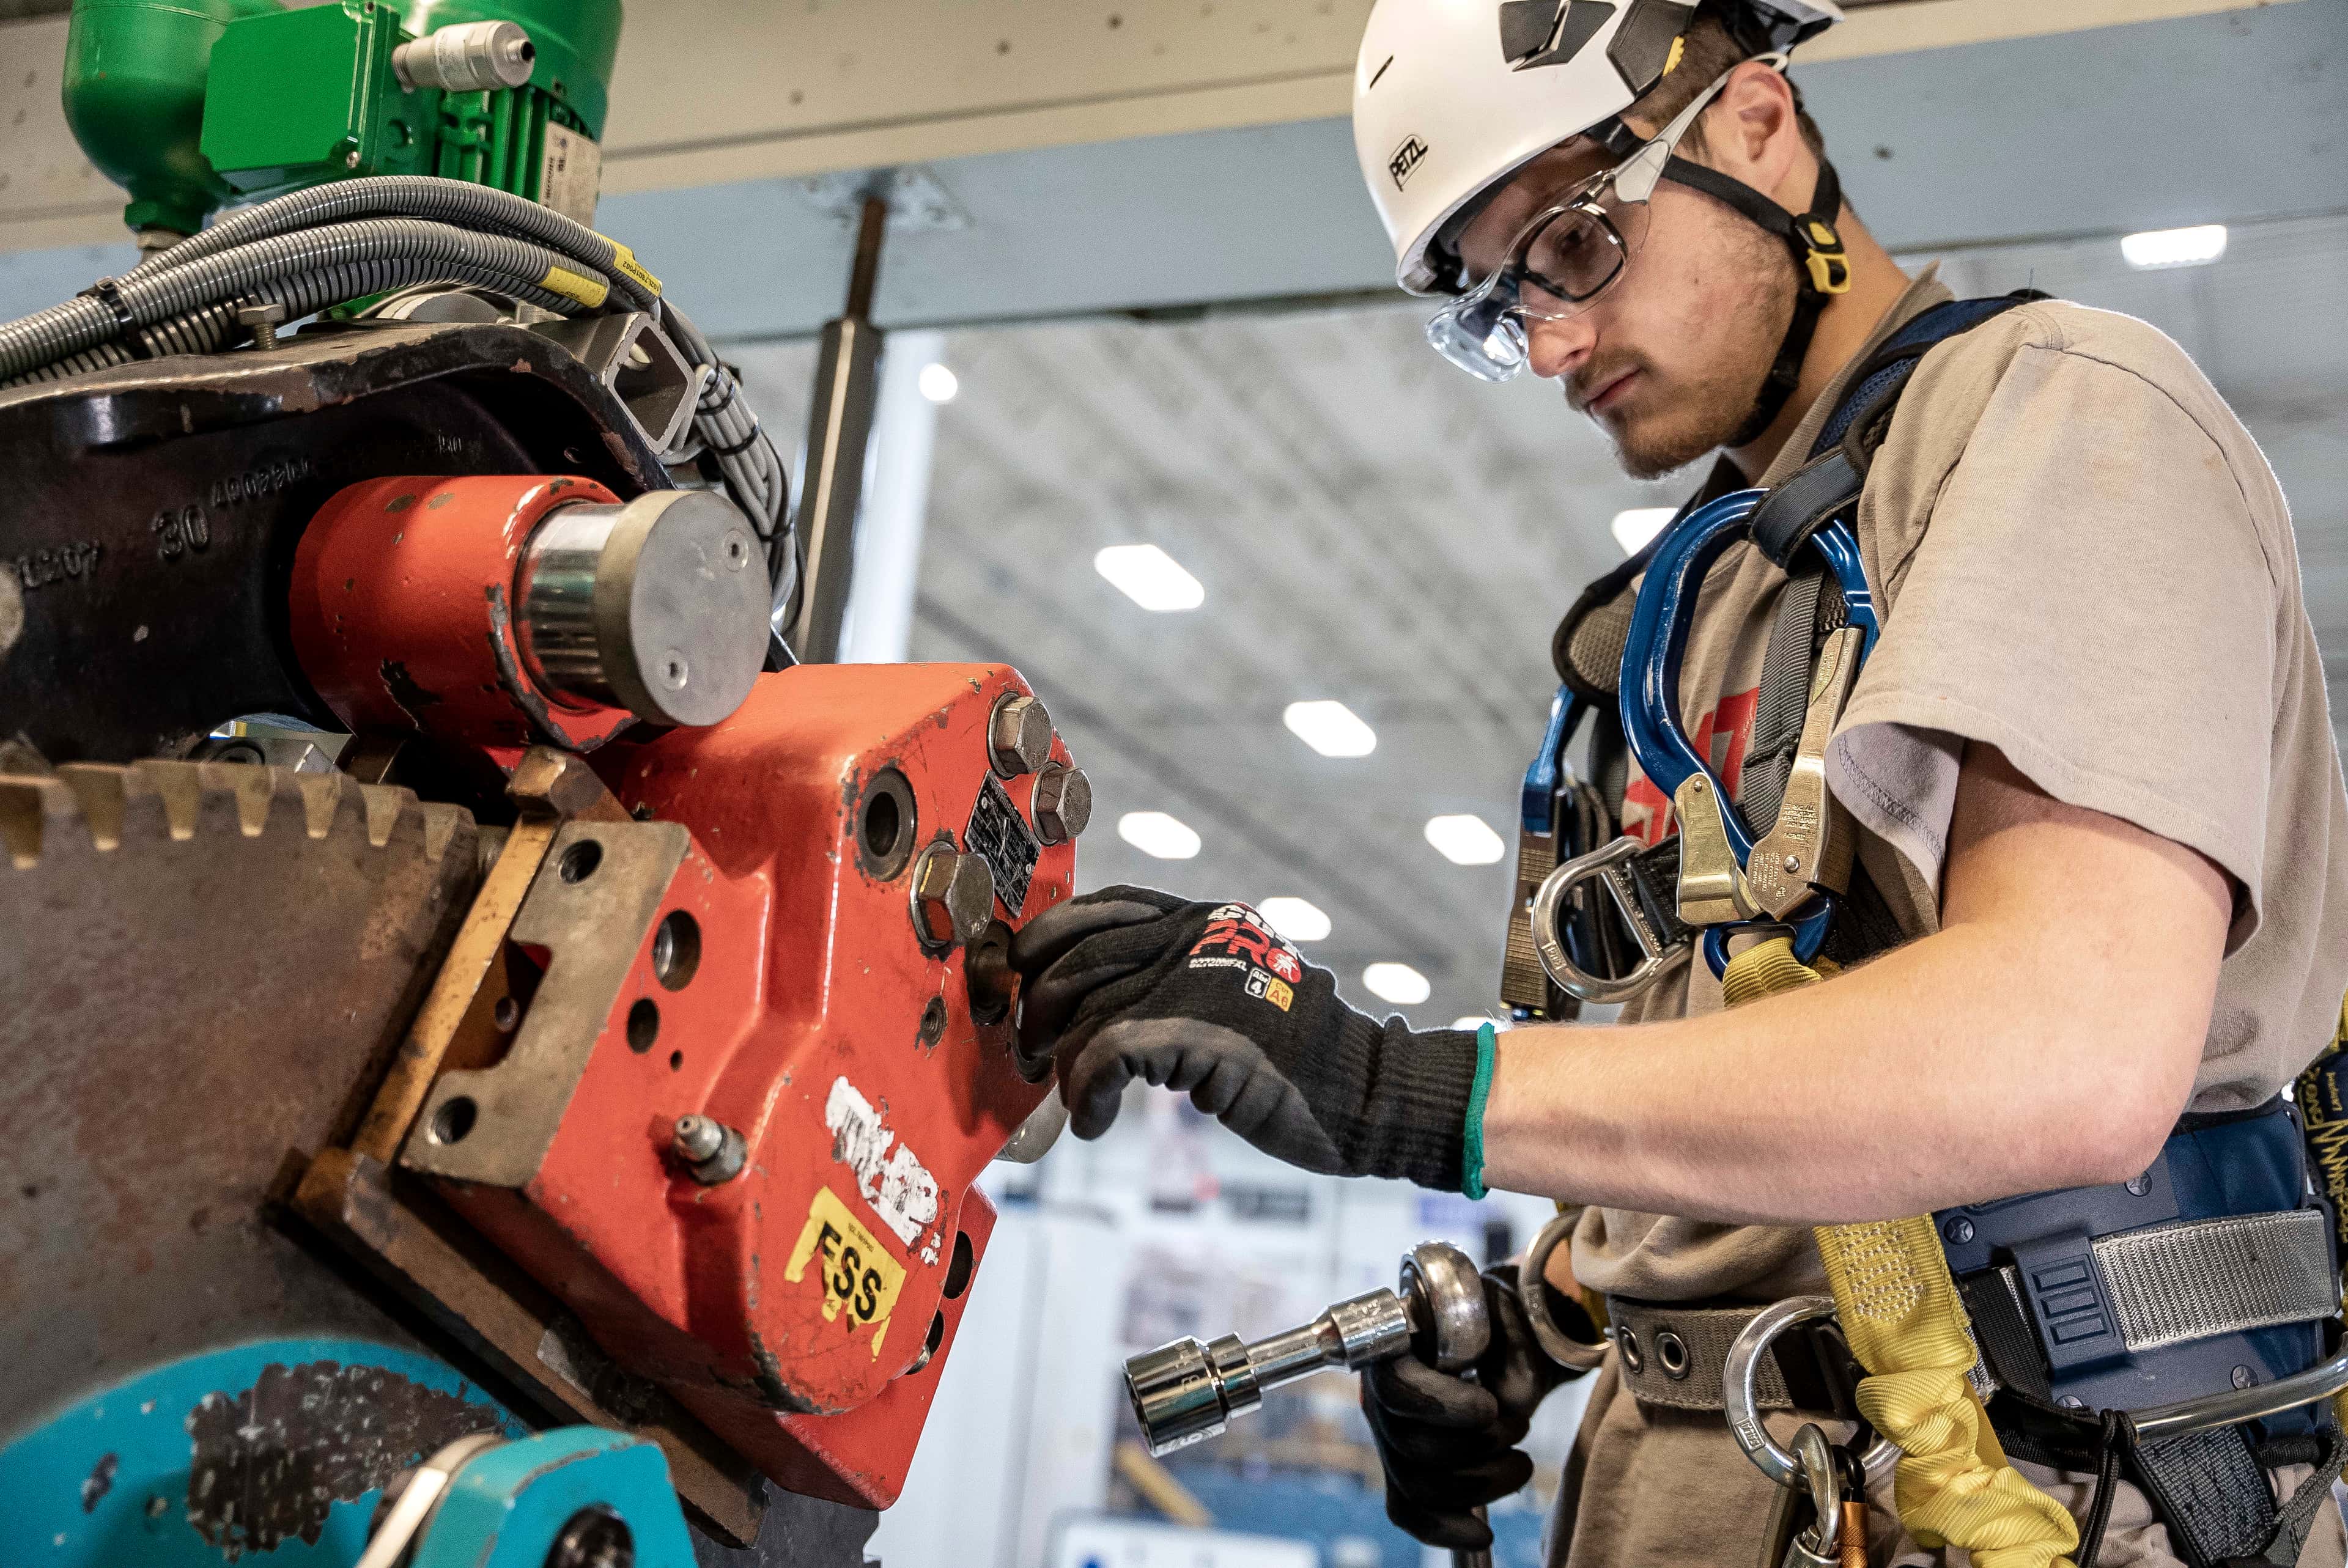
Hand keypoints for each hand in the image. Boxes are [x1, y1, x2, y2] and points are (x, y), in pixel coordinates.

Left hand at [1008, 887, 1480, 1188]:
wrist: (1362, 1092)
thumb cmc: (1296, 1057)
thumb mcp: (1232, 989)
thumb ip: (1172, 980)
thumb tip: (1089, 1007)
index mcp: (1202, 918)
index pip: (1100, 907)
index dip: (1047, 941)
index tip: (1020, 978)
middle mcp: (1194, 935)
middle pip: (1075, 960)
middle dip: (1037, 1013)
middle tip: (1033, 1056)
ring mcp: (1195, 980)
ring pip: (1084, 1014)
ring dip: (1063, 1068)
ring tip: (1073, 1100)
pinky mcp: (1195, 1031)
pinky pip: (1104, 1057)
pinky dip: (1086, 1096)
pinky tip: (1094, 1124)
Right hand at [1361, 1264, 1583, 1549]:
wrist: (1502, 1340)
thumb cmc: (1502, 1324)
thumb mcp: (1514, 1319)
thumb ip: (1514, 1349)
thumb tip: (1509, 1401)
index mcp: (1396, 1345)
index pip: (1395, 1386)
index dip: (1441, 1405)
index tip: (1490, 1409)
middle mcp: (1381, 1394)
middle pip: (1409, 1445)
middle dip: (1477, 1447)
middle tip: (1520, 1428)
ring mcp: (1390, 1436)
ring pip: (1415, 1483)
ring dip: (1481, 1484)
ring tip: (1520, 1463)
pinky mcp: (1405, 1468)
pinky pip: (1410, 1512)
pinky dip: (1445, 1528)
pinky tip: (1482, 1534)